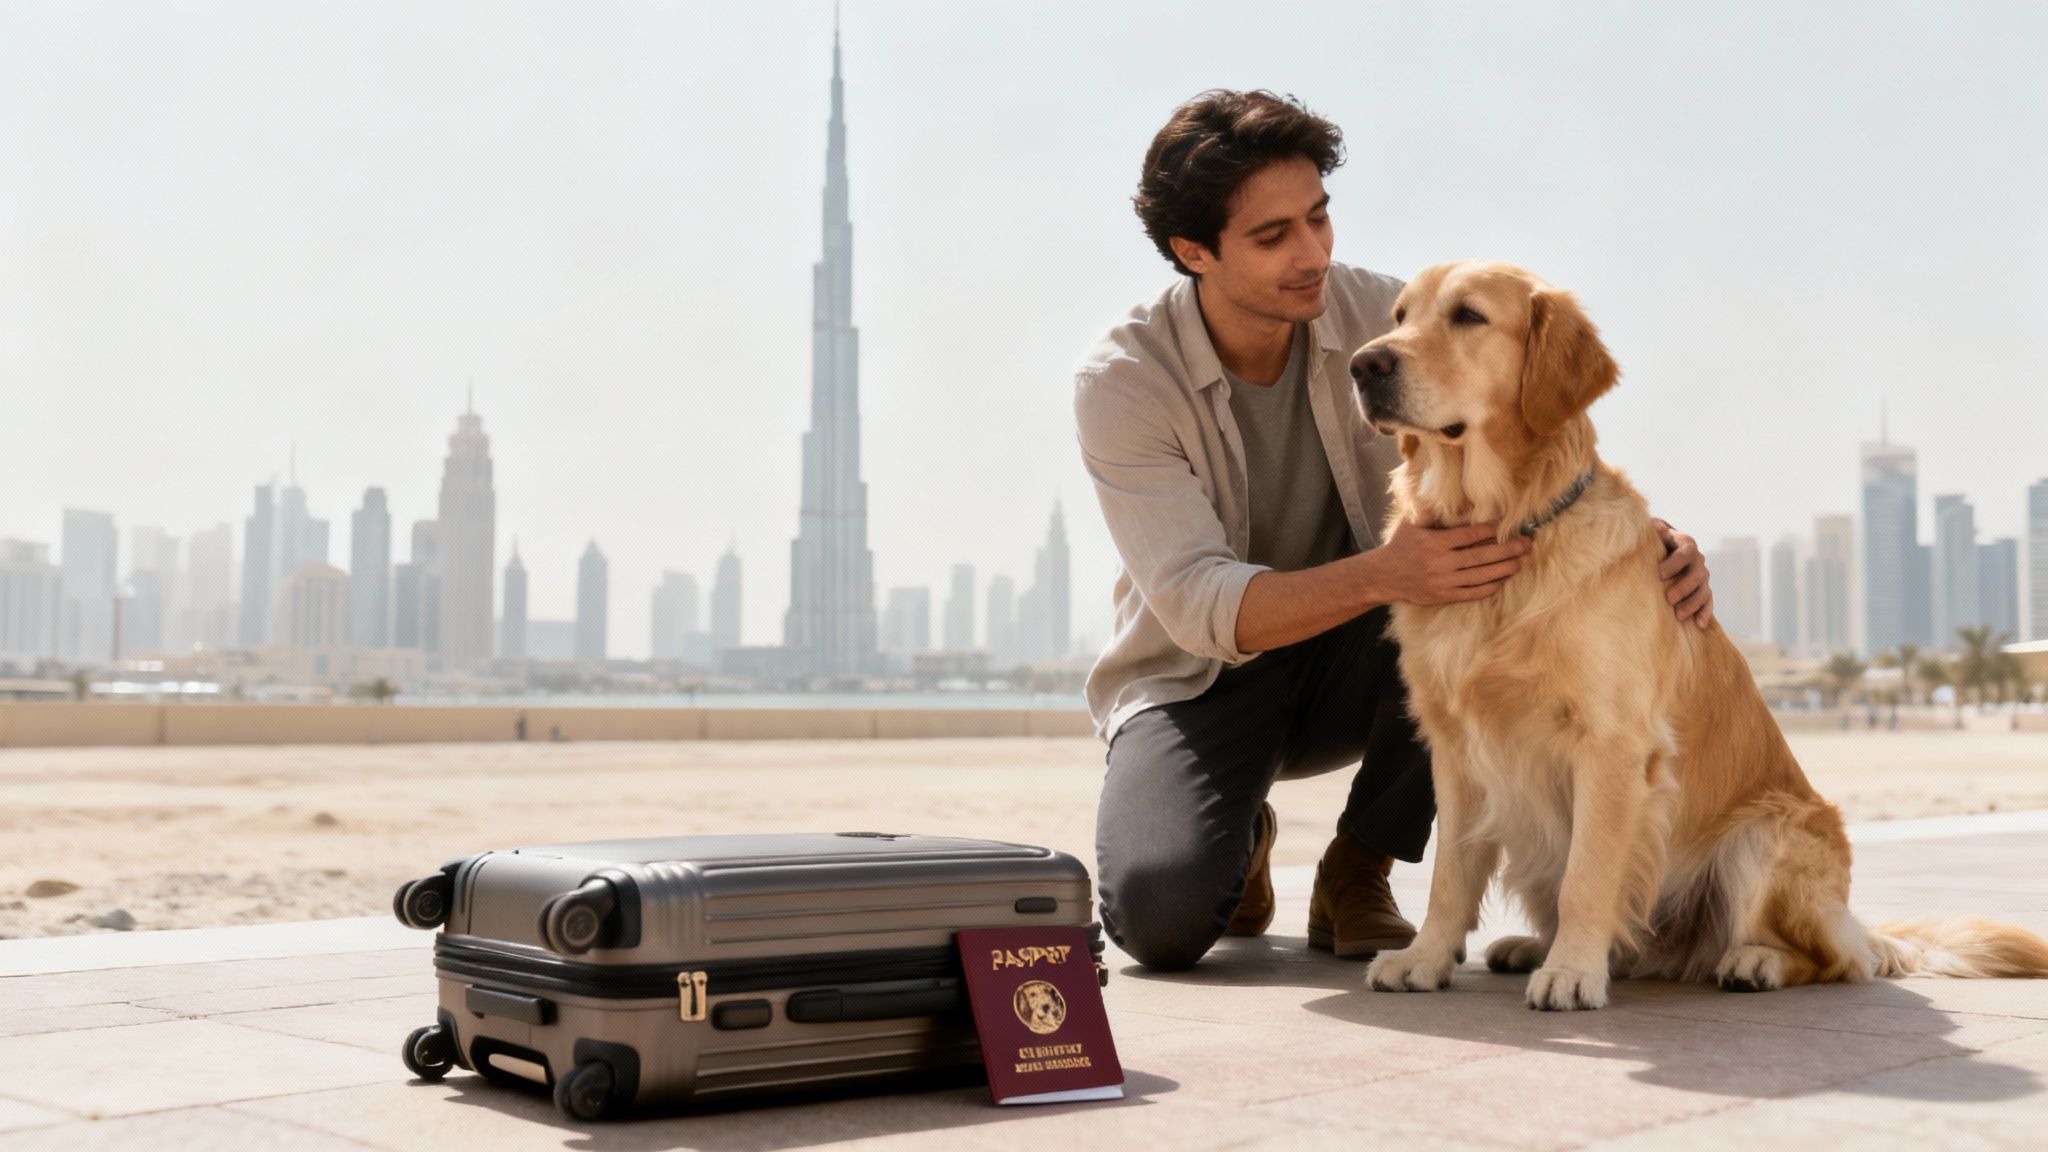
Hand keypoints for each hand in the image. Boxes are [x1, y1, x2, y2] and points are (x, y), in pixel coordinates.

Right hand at [1375, 519, 1531, 605]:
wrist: (1382, 576)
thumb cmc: (1400, 546)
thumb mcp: (1411, 524)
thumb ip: (1432, 513)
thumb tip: (1448, 493)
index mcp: (1434, 543)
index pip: (1470, 535)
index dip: (1491, 530)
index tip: (1507, 524)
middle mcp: (1441, 563)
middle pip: (1481, 556)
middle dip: (1507, 549)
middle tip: (1526, 543)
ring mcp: (1444, 582)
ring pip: (1481, 576)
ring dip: (1504, 568)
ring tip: (1520, 561)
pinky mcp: (1445, 596)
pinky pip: (1473, 593)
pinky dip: (1490, 586)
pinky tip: (1502, 579)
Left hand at [1653, 518, 1712, 628]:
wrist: (1663, 551)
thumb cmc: (1653, 542)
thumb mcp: (1653, 534)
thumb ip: (1654, 531)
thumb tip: (1652, 525)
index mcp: (1686, 544)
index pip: (1686, 552)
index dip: (1675, 563)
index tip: (1659, 574)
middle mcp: (1697, 560)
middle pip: (1697, 574)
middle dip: (1683, 587)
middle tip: (1668, 598)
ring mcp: (1702, 577)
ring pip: (1703, 590)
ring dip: (1692, 604)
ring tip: (1678, 616)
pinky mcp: (1703, 591)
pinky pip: (1708, 602)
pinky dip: (1705, 613)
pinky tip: (1699, 625)